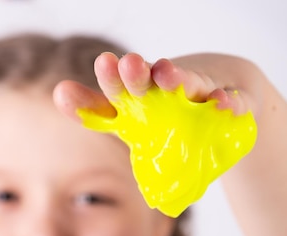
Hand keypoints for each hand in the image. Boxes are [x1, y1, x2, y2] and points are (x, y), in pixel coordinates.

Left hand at [53, 52, 252, 121]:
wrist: (222, 97)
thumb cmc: (168, 107)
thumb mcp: (132, 116)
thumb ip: (97, 110)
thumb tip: (57, 93)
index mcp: (143, 95)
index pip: (117, 92)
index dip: (100, 88)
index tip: (68, 91)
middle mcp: (169, 88)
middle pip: (150, 81)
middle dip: (135, 75)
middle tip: (124, 64)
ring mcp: (203, 92)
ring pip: (191, 84)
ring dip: (179, 78)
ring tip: (165, 73)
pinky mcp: (234, 101)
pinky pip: (233, 102)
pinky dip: (228, 102)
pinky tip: (219, 104)